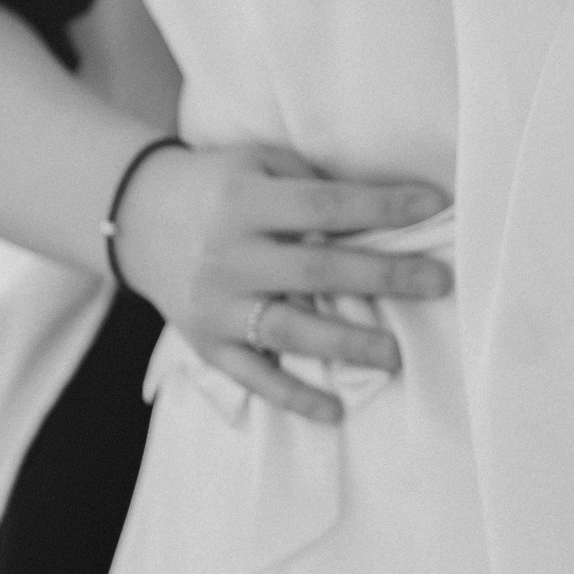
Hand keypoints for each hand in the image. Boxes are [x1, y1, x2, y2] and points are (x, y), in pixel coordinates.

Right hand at [110, 142, 451, 425]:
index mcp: (243, 200)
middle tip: (439, 283)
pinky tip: (334, 410)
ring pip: (287, 330)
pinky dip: (293, 395)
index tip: (435, 203)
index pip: (324, 204)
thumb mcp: (256, 163)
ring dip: (345, 344)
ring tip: (394, 355)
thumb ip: (310, 185)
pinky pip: (253, 376)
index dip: (381, 205)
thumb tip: (380, 214)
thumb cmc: (219, 186)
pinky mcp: (205, 342)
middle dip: (383, 277)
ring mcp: (215, 304)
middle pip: (315, 270)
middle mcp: (228, 254)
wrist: (135, 217)